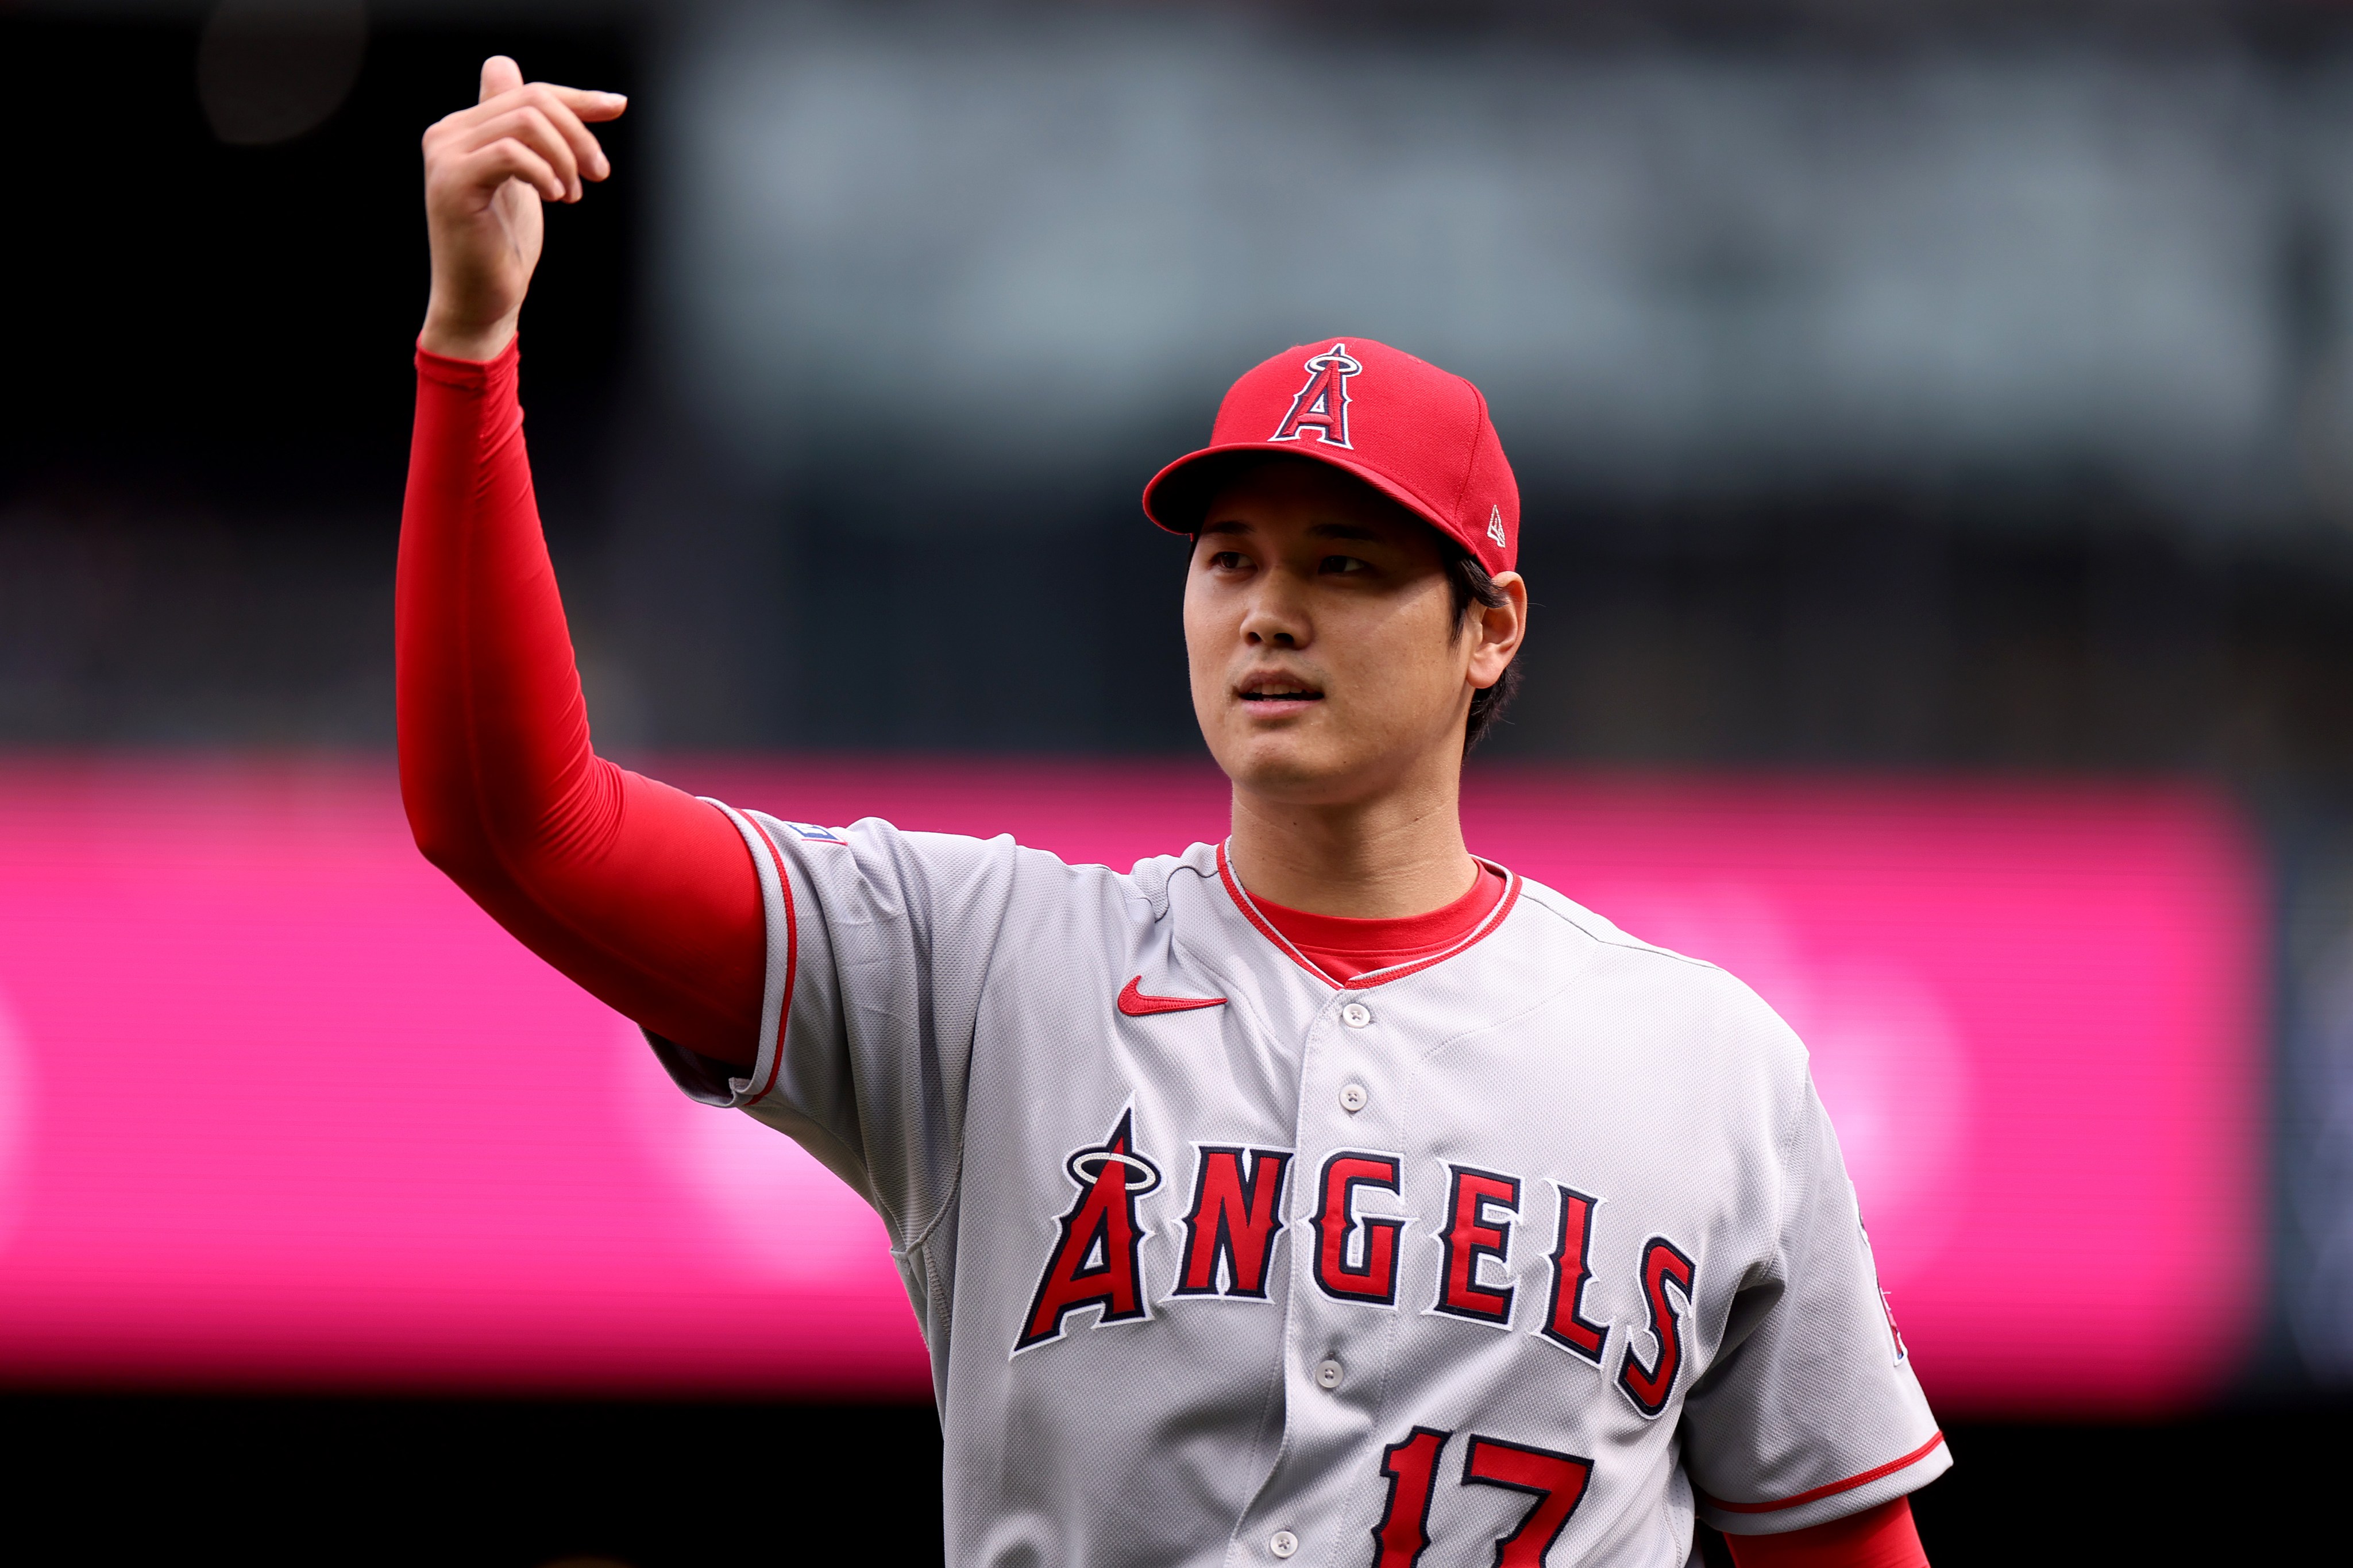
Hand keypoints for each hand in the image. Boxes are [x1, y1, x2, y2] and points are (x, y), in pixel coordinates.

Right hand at [418, 55, 625, 360]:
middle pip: (531, 100)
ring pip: (525, 121)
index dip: (576, 97)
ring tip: (573, 194)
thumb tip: (559, 88)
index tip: (617, 107)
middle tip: (598, 173)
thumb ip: (530, 136)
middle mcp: (448, 133)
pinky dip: (545, 172)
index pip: (528, 90)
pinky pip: (511, 152)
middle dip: (578, 133)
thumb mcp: (527, 179)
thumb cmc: (503, 245)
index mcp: (465, 128)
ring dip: (565, 156)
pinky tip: (557, 197)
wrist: (480, 299)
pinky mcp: (454, 182)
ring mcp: (446, 155)